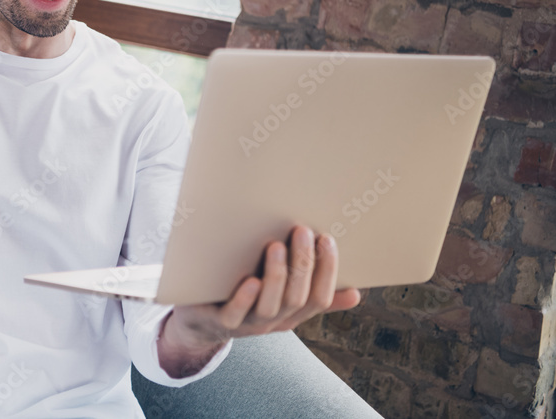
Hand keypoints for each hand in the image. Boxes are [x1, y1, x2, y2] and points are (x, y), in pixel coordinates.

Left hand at [157, 226, 360, 377]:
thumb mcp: (280, 294)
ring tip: (276, 246)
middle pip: (297, 297)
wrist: (200, 320)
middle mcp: (275, 321)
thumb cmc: (244, 296)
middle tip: (301, 230)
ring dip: (276, 276)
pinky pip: (235, 314)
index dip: (327, 270)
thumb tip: (355, 293)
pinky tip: (251, 280)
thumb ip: (311, 290)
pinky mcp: (221, 321)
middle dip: (303, 263)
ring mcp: (248, 324)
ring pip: (271, 306)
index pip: (320, 297)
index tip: (327, 238)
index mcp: (292, 314)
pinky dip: (245, 298)